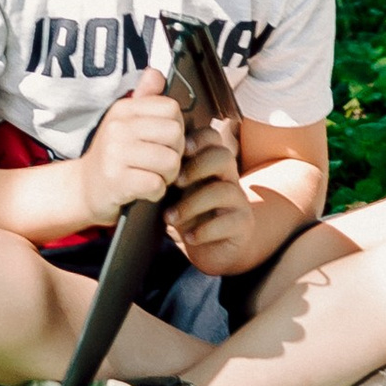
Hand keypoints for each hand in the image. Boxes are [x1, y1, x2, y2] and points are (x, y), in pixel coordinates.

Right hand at [78, 67, 184, 225]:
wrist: (85, 188)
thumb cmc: (114, 155)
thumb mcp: (126, 122)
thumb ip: (144, 98)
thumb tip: (157, 72)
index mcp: (124, 109)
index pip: (171, 108)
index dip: (176, 127)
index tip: (162, 140)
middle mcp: (118, 127)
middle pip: (175, 134)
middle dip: (176, 153)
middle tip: (160, 162)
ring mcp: (115, 153)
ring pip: (170, 161)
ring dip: (168, 176)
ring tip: (153, 176)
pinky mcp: (116, 180)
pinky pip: (156, 184)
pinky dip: (156, 192)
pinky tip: (144, 190)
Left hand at [167, 119, 258, 274]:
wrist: (209, 249)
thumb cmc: (186, 212)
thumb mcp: (173, 189)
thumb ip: (165, 171)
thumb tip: (142, 154)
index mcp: (211, 161)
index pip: (211, 137)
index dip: (197, 139)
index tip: (177, 151)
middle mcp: (229, 176)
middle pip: (223, 156)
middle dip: (197, 166)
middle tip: (175, 182)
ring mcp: (239, 199)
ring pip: (224, 190)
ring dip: (192, 204)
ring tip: (169, 218)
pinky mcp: (243, 224)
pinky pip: (229, 221)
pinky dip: (205, 230)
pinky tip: (189, 237)